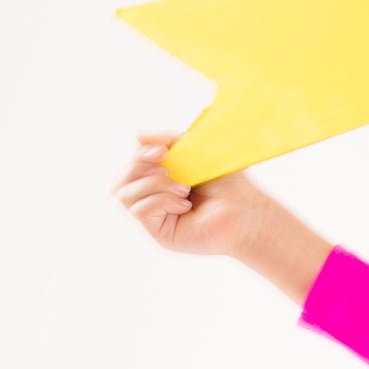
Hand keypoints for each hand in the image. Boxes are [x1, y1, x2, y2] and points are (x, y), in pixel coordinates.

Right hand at [111, 131, 272, 257]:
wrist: (248, 212)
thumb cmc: (229, 185)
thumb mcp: (197, 153)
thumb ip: (169, 141)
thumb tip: (138, 135)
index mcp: (159, 179)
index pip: (130, 165)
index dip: (139, 154)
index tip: (162, 151)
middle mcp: (152, 199)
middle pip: (120, 180)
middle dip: (140, 168)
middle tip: (168, 169)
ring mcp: (155, 218)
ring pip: (124, 195)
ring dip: (154, 185)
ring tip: (183, 189)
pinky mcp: (160, 234)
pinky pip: (139, 211)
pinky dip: (160, 201)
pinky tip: (184, 205)